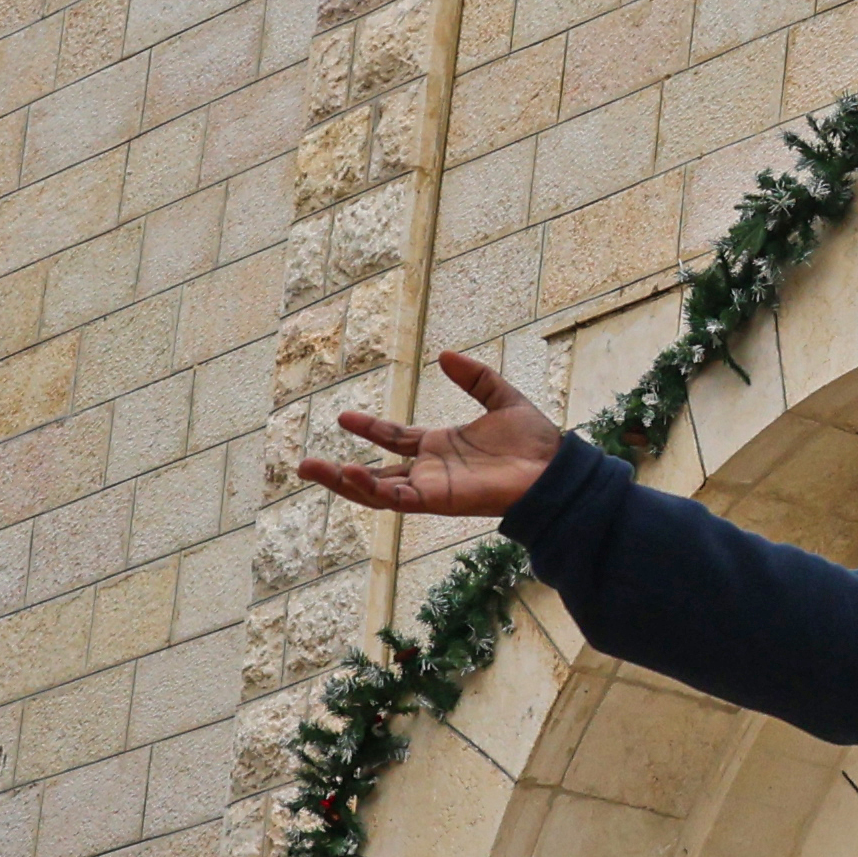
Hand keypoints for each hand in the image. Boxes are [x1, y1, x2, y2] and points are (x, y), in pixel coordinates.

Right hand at [304, 349, 564, 521]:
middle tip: (303, 464)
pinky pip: (397, 498)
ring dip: (343, 482)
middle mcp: (430, 470)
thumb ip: (475, 377)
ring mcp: (430, 488)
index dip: (369, 429)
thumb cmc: (534, 442)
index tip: (342, 416)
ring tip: (312, 468)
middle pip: (374, 474)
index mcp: (440, 447)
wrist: (553, 468)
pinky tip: (351, 472)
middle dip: (338, 472)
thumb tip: (444, 355)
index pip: (394, 439)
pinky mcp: (437, 501)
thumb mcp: (501, 397)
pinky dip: (372, 488)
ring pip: (376, 491)